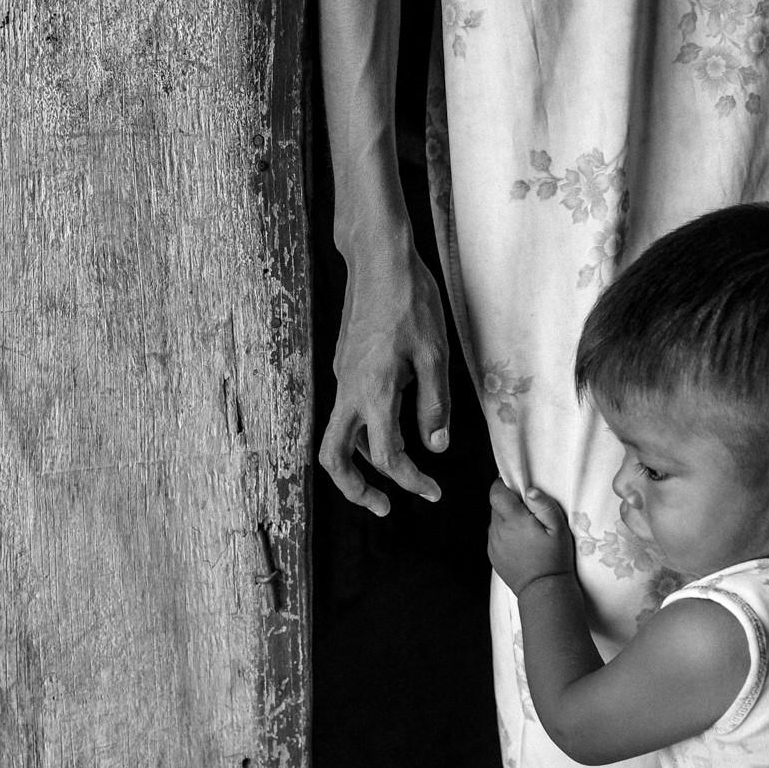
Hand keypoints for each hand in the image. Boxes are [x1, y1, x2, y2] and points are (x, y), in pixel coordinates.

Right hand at [317, 242, 451, 515]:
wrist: (379, 260)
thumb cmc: (411, 301)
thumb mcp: (434, 354)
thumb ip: (434, 405)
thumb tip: (434, 449)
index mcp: (374, 393)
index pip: (386, 456)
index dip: (411, 482)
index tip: (433, 492)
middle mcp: (349, 391)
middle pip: (334, 458)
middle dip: (356, 490)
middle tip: (385, 508)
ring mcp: (343, 378)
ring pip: (338, 436)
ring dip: (360, 463)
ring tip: (393, 475)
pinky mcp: (345, 367)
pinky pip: (348, 412)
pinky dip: (364, 433)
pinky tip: (393, 426)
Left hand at [488, 480, 575, 595]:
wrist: (543, 590)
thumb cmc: (554, 558)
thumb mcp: (558, 529)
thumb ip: (544, 506)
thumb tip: (530, 490)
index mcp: (513, 520)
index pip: (496, 493)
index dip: (502, 484)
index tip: (514, 486)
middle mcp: (498, 530)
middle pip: (496, 506)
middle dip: (509, 504)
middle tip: (528, 512)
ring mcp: (493, 544)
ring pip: (495, 521)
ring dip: (506, 520)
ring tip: (525, 531)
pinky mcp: (492, 555)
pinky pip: (495, 536)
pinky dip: (504, 535)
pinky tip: (520, 544)